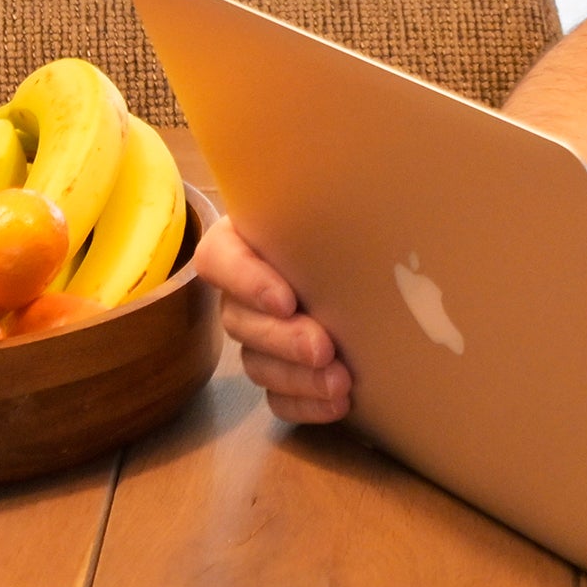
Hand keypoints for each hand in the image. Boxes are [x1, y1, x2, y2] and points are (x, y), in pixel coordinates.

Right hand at [193, 212, 354, 421]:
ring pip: (257, 364)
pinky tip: (338, 403)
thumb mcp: (333, 206)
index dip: (246, 282)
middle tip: (324, 347)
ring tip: (340, 382)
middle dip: (284, 338)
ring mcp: (256, 336)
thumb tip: (363, 181)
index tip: (286, 299)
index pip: (219, 259)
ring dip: (298, 377)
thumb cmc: (345, 220)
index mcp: (242, 243)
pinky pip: (276, 398)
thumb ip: (332, 204)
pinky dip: (305, 405)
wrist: (367, 259)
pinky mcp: (278, 373)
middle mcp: (241, 292)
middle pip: (240, 320)